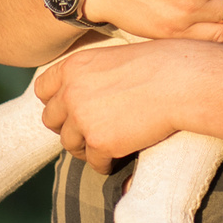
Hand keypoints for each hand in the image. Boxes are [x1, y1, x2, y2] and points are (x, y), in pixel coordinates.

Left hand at [34, 39, 201, 168]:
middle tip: (88, 132)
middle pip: (51, 120)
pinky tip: (119, 157)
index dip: (56, 103)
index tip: (70, 110)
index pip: (43, 90)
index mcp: (73, 67)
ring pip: (70, 144)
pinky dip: (105, 163)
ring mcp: (82, 118)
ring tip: (105, 146)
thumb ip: (90, 77)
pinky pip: (94, 162)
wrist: (180, 81)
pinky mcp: (99, 142)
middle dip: (68, 128)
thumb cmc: (158, 65)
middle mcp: (70, 92)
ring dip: (85, 148)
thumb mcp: (113, 59)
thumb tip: (81, 99)